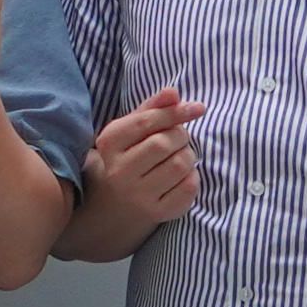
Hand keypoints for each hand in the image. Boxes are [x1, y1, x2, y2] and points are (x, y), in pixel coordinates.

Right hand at [82, 83, 205, 236]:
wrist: (111, 207)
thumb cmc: (125, 158)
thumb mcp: (129, 131)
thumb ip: (151, 109)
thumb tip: (173, 93)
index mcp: (110, 143)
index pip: (147, 122)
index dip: (176, 112)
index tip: (197, 108)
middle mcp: (119, 170)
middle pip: (165, 143)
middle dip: (181, 136)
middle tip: (179, 139)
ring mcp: (137, 195)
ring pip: (180, 165)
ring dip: (189, 156)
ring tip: (180, 156)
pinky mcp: (156, 213)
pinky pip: (188, 188)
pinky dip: (192, 177)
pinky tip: (181, 177)